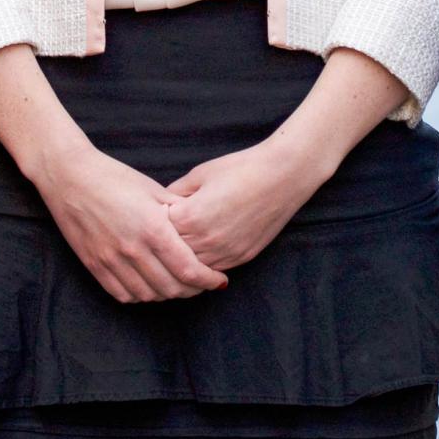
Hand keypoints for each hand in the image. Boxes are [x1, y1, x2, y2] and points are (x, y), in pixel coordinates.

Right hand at [37, 144, 228, 304]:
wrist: (69, 177)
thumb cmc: (113, 177)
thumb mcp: (153, 189)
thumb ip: (179, 211)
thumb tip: (203, 227)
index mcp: (153, 228)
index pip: (189, 270)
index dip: (208, 280)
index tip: (219, 280)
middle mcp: (133, 249)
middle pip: (172, 288)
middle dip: (193, 290)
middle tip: (202, 283)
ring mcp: (111, 261)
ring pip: (149, 295)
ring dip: (168, 294)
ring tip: (178, 285)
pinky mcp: (95, 266)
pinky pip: (123, 294)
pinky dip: (141, 296)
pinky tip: (149, 286)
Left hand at [164, 142, 320, 271]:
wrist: (282, 176)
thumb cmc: (241, 169)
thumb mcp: (200, 174)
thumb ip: (176, 192)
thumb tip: (160, 204)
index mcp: (191, 217)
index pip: (159, 231)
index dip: (156, 221)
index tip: (156, 214)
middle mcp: (206, 240)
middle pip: (172, 253)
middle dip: (167, 243)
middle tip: (164, 234)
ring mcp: (224, 253)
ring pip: (192, 268)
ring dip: (184, 258)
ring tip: (180, 245)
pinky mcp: (240, 258)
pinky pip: (213, 269)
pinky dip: (204, 263)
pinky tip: (201, 250)